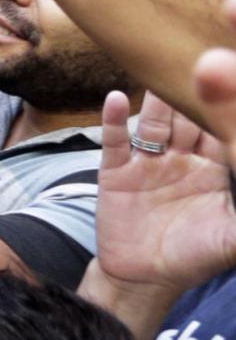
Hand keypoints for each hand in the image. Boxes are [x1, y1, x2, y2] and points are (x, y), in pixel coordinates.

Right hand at [92, 89, 235, 297]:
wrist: (145, 277)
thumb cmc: (195, 257)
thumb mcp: (233, 239)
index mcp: (215, 168)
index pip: (223, 130)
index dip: (225, 109)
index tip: (227, 77)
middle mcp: (183, 158)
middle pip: (189, 118)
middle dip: (193, 94)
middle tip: (196, 61)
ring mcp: (148, 162)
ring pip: (155, 123)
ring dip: (158, 101)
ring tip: (161, 73)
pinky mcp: (116, 171)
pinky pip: (115, 141)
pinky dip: (114, 119)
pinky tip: (117, 99)